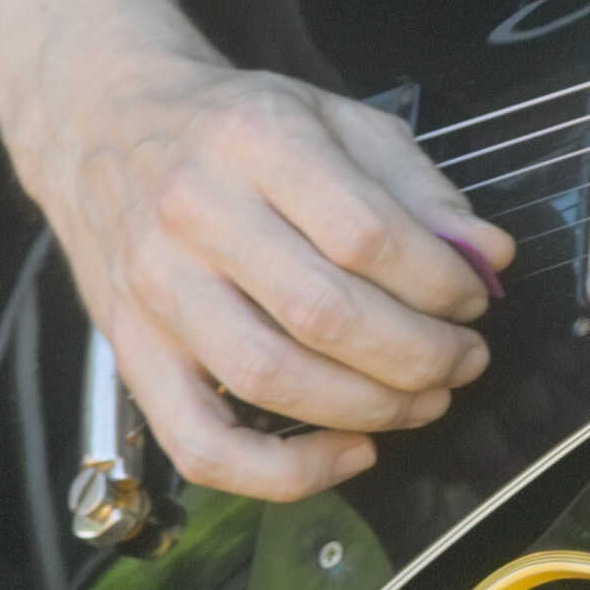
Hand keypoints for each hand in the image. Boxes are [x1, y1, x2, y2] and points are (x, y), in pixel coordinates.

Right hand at [13, 48, 514, 500]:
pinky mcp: (130, 351)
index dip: (440, 281)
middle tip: (464, 358)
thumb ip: (417, 186)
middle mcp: (195, 214)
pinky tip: (349, 453)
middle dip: (420, 354)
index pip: (366, 234)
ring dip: (371, 407)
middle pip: (324, 314)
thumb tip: (489, 256)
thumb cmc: (233, 127)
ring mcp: (155, 288)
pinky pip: (201, 444)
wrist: (101, 121)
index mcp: (254, 142)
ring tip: (426, 399)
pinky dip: (283, 471)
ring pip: (270, 379)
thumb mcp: (334, 118)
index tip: (474, 296)